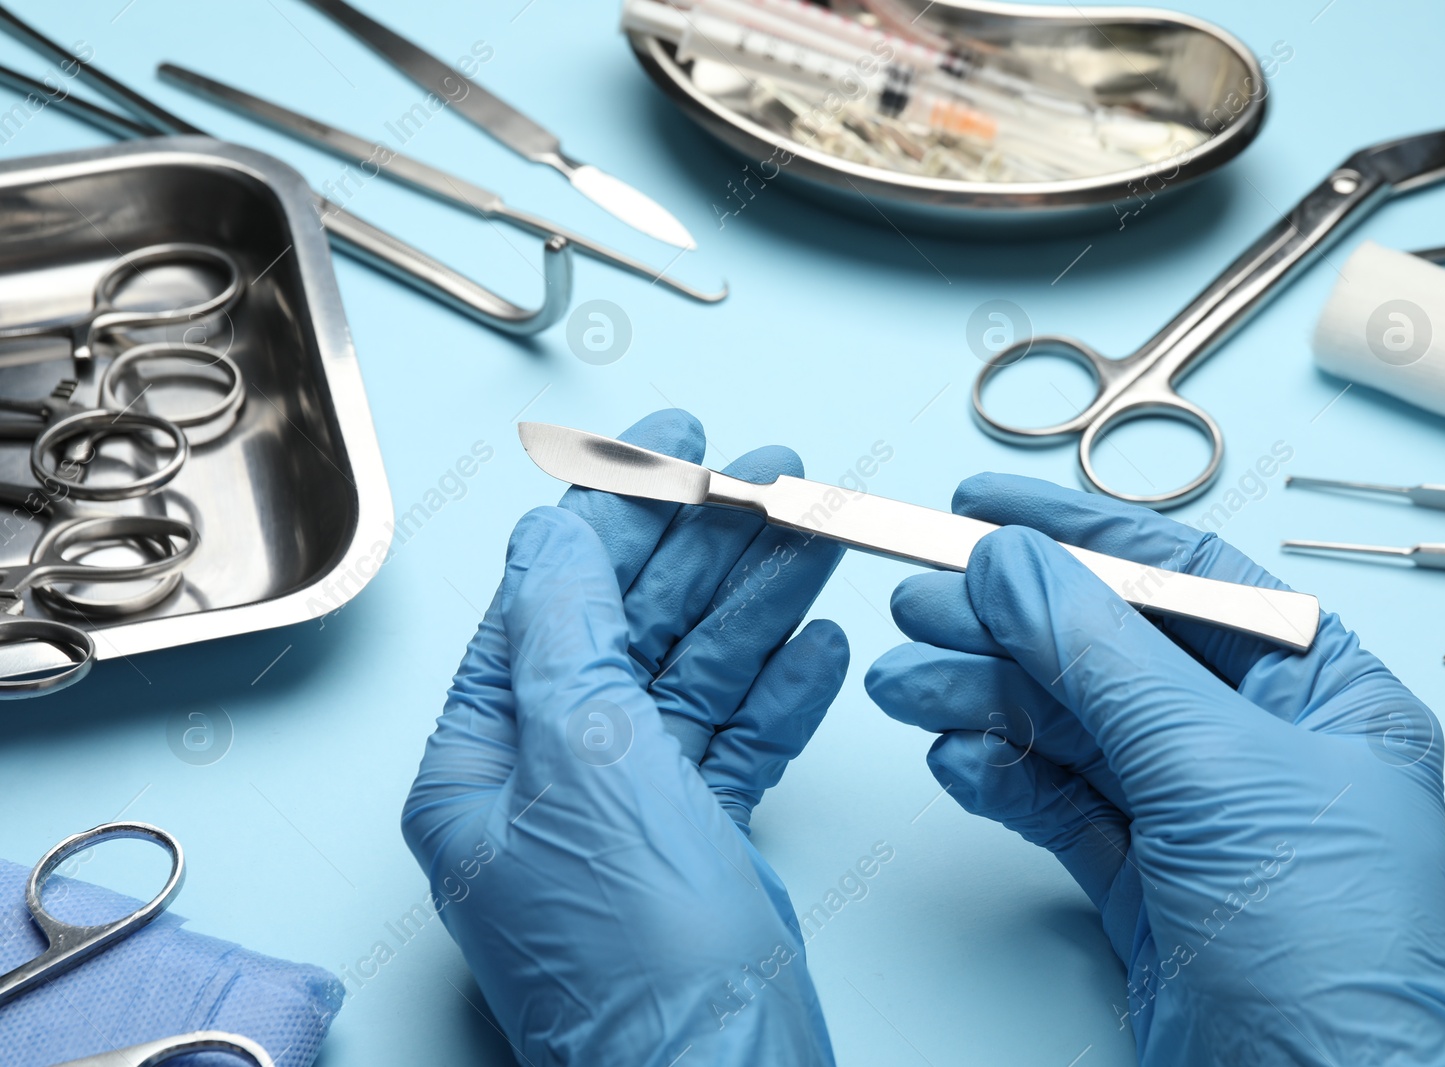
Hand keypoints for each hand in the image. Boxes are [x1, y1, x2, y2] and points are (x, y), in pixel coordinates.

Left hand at [403, 410, 847, 1065]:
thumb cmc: (637, 961)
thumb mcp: (591, 763)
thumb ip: (570, 635)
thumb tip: (552, 535)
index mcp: (485, 764)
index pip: (549, 603)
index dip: (615, 514)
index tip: (669, 449)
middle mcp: (548, 787)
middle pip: (632, 631)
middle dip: (704, 550)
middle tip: (767, 482)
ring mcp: (626, 819)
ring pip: (695, 679)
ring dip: (756, 606)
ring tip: (811, 536)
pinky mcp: (695, 850)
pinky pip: (735, 746)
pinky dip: (778, 697)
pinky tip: (815, 650)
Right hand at [866, 474, 1444, 1065]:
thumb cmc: (1329, 951)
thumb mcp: (1211, 765)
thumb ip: (1100, 653)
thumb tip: (1016, 562)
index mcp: (1321, 693)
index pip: (1184, 579)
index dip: (1078, 535)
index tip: (987, 509)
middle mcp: (1260, 747)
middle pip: (1109, 653)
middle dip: (1009, 627)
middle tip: (924, 603)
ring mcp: (1198, 817)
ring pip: (1071, 729)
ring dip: (985, 701)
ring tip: (908, 685)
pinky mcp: (1145, 882)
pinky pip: (1058, 803)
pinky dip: (1002, 777)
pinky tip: (959, 760)